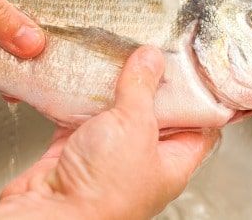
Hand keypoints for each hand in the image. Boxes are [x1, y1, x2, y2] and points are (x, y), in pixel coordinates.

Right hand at [0, 46, 220, 219]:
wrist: (49, 215)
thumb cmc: (102, 193)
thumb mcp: (135, 127)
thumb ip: (143, 88)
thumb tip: (151, 58)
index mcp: (173, 161)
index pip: (200, 123)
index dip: (202, 94)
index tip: (198, 65)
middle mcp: (143, 159)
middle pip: (156, 111)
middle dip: (153, 80)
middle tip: (153, 49)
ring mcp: (109, 154)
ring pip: (117, 111)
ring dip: (115, 85)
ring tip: (120, 52)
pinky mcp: (76, 149)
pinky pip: (81, 115)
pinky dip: (79, 96)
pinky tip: (82, 74)